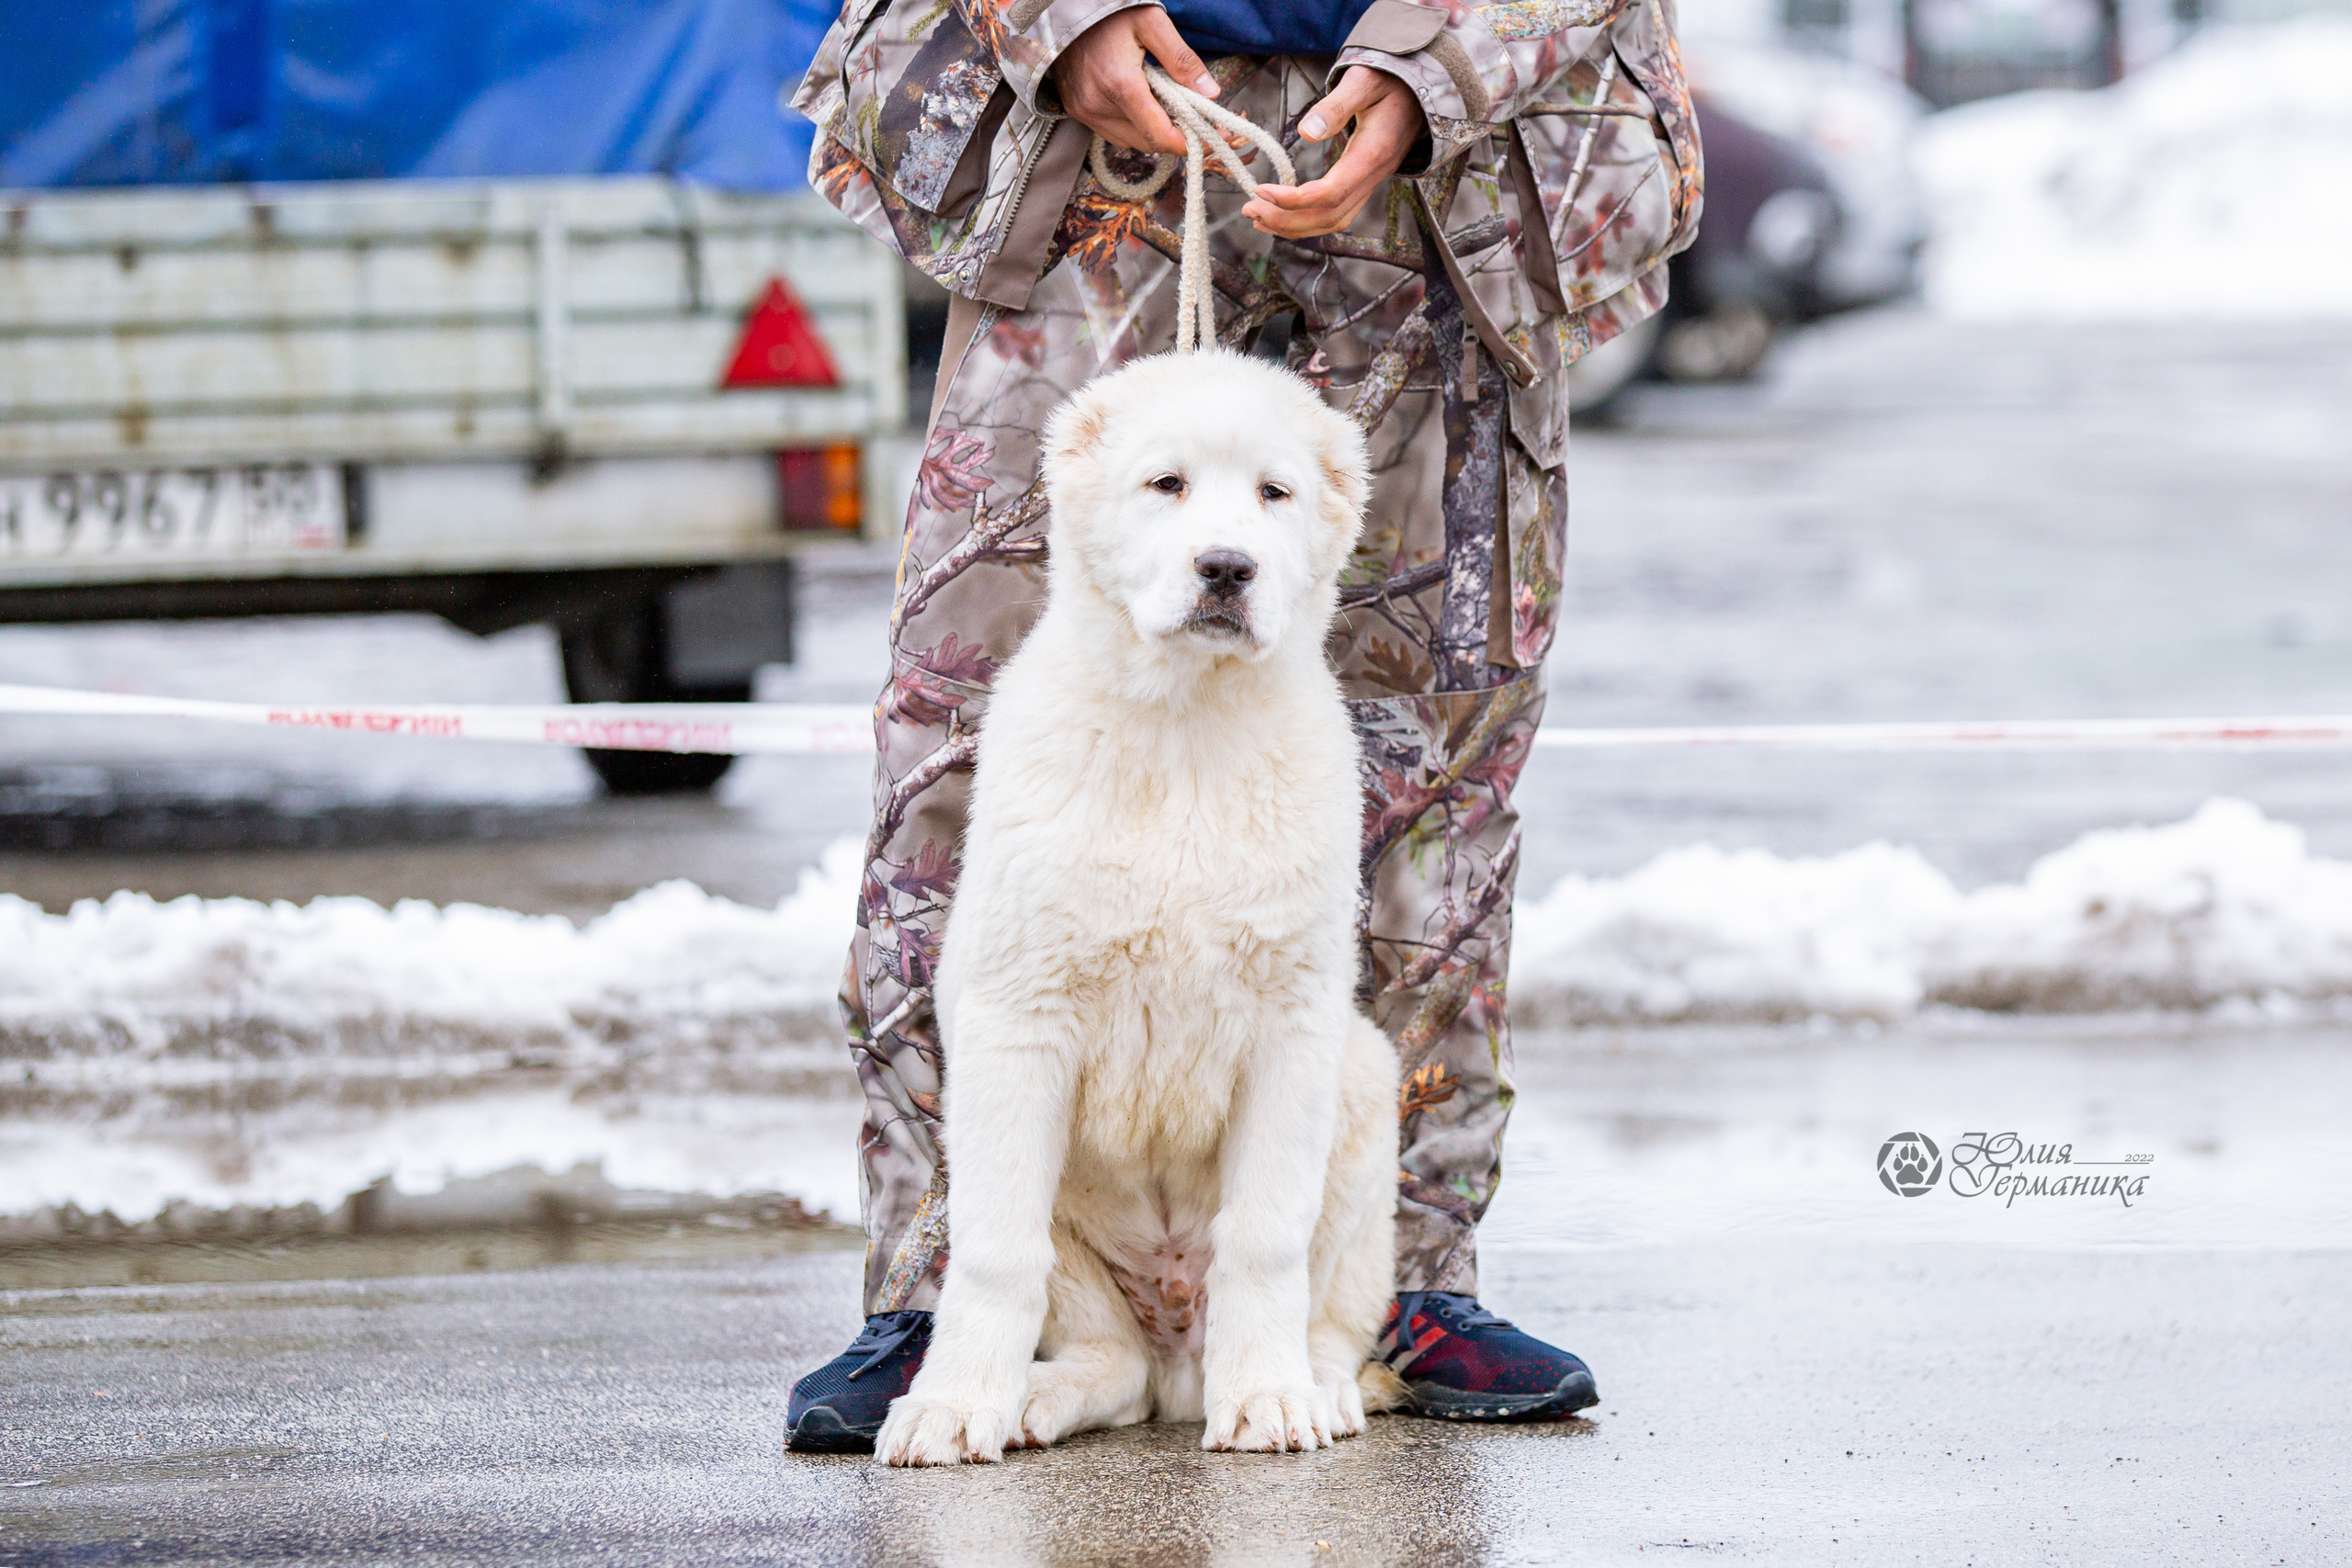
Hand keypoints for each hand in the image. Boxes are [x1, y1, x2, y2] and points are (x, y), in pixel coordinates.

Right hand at [1051, 7, 1224, 156]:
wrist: (1065, 10)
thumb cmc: (1109, 13)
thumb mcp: (1152, 23)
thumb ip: (1182, 59)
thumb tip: (1210, 93)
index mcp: (1120, 84)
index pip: (1159, 134)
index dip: (1189, 143)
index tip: (1210, 139)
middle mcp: (1098, 105)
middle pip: (1148, 142)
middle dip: (1174, 136)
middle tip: (1196, 120)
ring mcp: (1085, 111)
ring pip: (1131, 141)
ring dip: (1152, 131)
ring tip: (1165, 105)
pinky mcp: (1077, 111)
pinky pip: (1113, 133)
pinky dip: (1132, 126)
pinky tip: (1139, 103)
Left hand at [1242, 66, 1426, 239]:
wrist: (1418, 90)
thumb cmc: (1389, 80)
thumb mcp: (1364, 81)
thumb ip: (1337, 105)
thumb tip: (1307, 133)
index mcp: (1373, 154)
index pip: (1331, 192)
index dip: (1294, 199)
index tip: (1261, 191)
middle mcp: (1374, 177)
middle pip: (1329, 216)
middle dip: (1287, 219)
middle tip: (1249, 210)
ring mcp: (1370, 184)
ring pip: (1332, 221)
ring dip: (1293, 226)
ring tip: (1257, 217)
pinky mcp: (1362, 184)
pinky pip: (1335, 214)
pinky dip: (1306, 221)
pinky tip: (1280, 216)